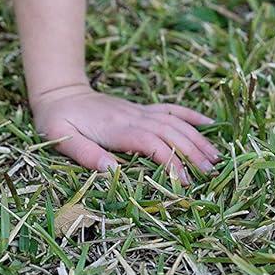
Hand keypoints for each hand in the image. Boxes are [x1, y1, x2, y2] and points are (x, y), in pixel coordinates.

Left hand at [31, 83, 220, 181]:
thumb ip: (84, 153)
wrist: (59, 92)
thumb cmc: (58, 119)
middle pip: (169, 132)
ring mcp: (138, 111)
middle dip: (191, 152)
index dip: (170, 161)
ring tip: (216, 157)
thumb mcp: (60, 137)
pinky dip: (189, 116)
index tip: (184, 182)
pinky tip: (208, 123)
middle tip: (210, 174)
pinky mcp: (140, 110)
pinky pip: (169, 109)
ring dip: (196, 138)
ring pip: (174, 121)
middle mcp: (132, 117)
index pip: (151, 143)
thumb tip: (111, 171)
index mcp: (116, 128)